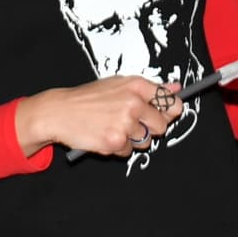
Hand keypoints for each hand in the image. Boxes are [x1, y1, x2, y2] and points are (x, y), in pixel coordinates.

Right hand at [15, 76, 185, 157]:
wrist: (60, 111)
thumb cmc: (89, 98)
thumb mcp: (118, 85)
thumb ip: (150, 89)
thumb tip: (177, 89)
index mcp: (136, 85)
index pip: (170, 102)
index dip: (170, 111)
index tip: (165, 114)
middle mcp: (133, 103)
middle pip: (162, 125)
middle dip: (149, 128)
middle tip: (130, 122)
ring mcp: (125, 123)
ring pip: (145, 141)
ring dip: (132, 139)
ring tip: (113, 127)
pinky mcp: (115, 141)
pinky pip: (128, 151)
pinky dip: (118, 147)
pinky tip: (104, 134)